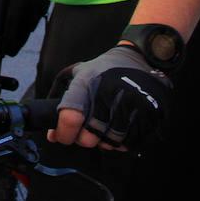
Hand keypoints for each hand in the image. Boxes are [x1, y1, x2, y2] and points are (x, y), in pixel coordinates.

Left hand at [50, 44, 172, 151]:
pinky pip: (130, 141)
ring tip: (106, 130)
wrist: (140, 58)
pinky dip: (124, 142)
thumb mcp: (78, 74)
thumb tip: (52, 136)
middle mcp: (106, 92)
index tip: (63, 137)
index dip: (64, 134)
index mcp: (86, 82)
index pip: (70, 117)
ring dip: (106, 142)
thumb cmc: (104, 70)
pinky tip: (122, 129)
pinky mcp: (147, 111)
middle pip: (89, 137)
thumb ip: (61, 103)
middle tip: (88, 133)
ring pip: (110, 142)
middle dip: (85, 140)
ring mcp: (129, 102)